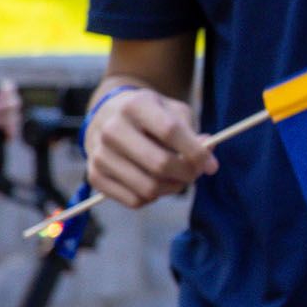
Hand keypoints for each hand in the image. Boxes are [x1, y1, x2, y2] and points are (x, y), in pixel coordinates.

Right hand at [82, 86, 216, 207]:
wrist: (110, 117)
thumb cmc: (152, 116)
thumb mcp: (174, 113)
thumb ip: (194, 134)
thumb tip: (209, 161)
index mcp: (135, 105)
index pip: (170, 131)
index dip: (196, 152)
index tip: (211, 165)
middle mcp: (112, 128)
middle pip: (160, 164)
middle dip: (187, 174)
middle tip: (196, 173)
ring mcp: (99, 154)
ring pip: (148, 188)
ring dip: (172, 188)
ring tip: (178, 178)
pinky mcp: (94, 176)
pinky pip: (134, 200)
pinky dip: (153, 198)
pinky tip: (156, 183)